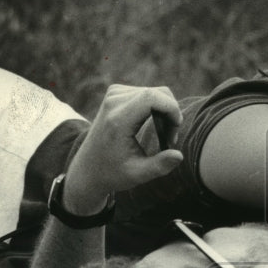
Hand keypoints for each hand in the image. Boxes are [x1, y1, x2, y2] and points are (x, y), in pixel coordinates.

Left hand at [63, 85, 183, 213]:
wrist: (87, 169)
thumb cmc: (113, 173)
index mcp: (118, 120)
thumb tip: (179, 155)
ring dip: (166, 111)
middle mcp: (114, 102)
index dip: (171, 108)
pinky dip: (157, 107)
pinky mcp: (115, 93)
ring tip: (163, 135)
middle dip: (171, 113)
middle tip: (171, 139)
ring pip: (155, 92)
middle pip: (157, 93)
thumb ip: (160, 166)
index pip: (151, 97)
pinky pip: (147, 93)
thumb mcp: (138, 175)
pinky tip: (155, 124)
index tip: (176, 128)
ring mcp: (113, 95)